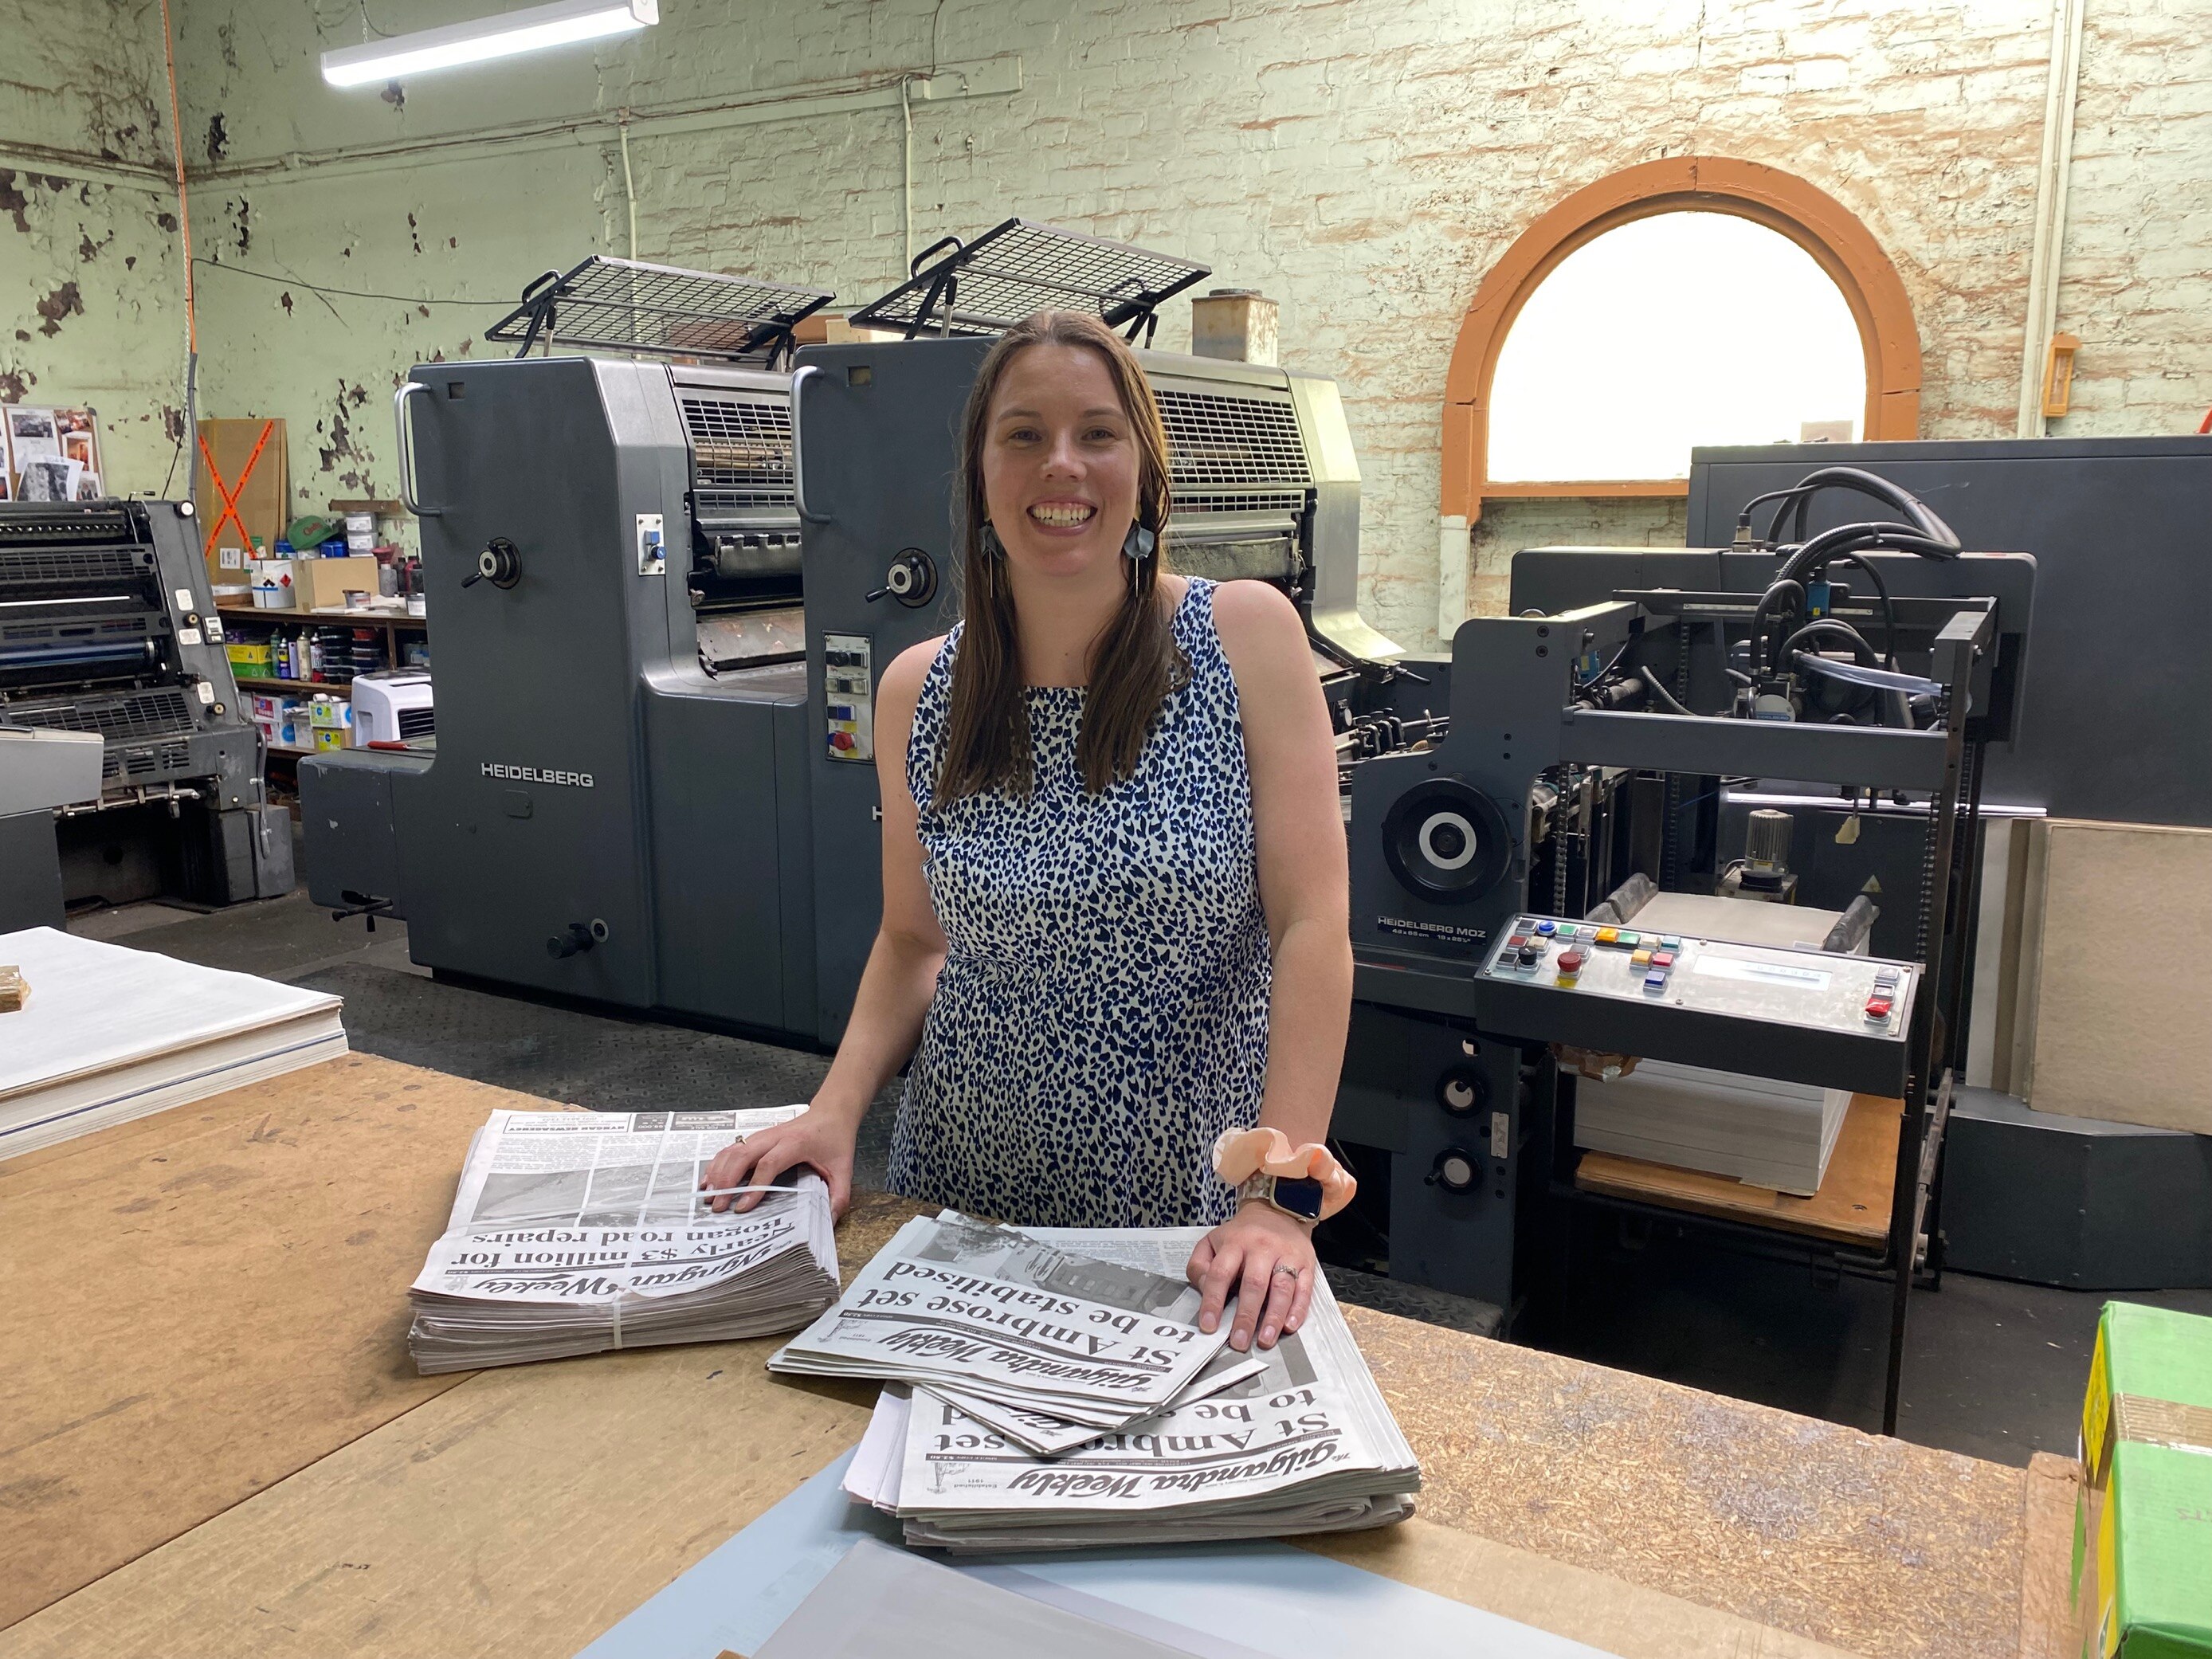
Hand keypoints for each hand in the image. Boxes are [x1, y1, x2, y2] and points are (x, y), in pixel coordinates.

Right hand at [699, 1108, 857, 1218]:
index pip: (769, 1164)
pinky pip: (732, 1148)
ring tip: (708, 1196)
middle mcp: (775, 1136)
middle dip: (727, 1181)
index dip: (754, 1186)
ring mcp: (763, 1135)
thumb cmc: (835, 1140)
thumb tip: (829, 1221)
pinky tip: (709, 1180)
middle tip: (718, 1206)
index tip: (743, 1207)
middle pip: (743, 1155)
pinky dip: (718, 1163)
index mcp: (796, 1143)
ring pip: (733, 1150)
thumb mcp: (844, 1169)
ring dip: (718, 1171)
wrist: (831, 1112)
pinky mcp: (756, 1137)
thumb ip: (839, 1196)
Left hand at [1186, 1201, 1317, 1352]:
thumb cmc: (1242, 1234)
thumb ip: (1199, 1265)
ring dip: (1273, 1316)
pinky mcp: (1306, 1263)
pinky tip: (1290, 1326)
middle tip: (1239, 1342)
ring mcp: (1287, 1255)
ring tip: (1265, 1340)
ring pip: (1281, 1287)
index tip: (1209, 1326)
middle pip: (1254, 1284)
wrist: (1279, 1211)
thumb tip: (1203, 1291)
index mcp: (1235, 1242)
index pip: (1220, 1273)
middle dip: (1246, 1316)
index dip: (1213, 1301)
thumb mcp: (1212, 1241)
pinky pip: (1304, 1288)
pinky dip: (1298, 1309)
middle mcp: (1262, 1247)